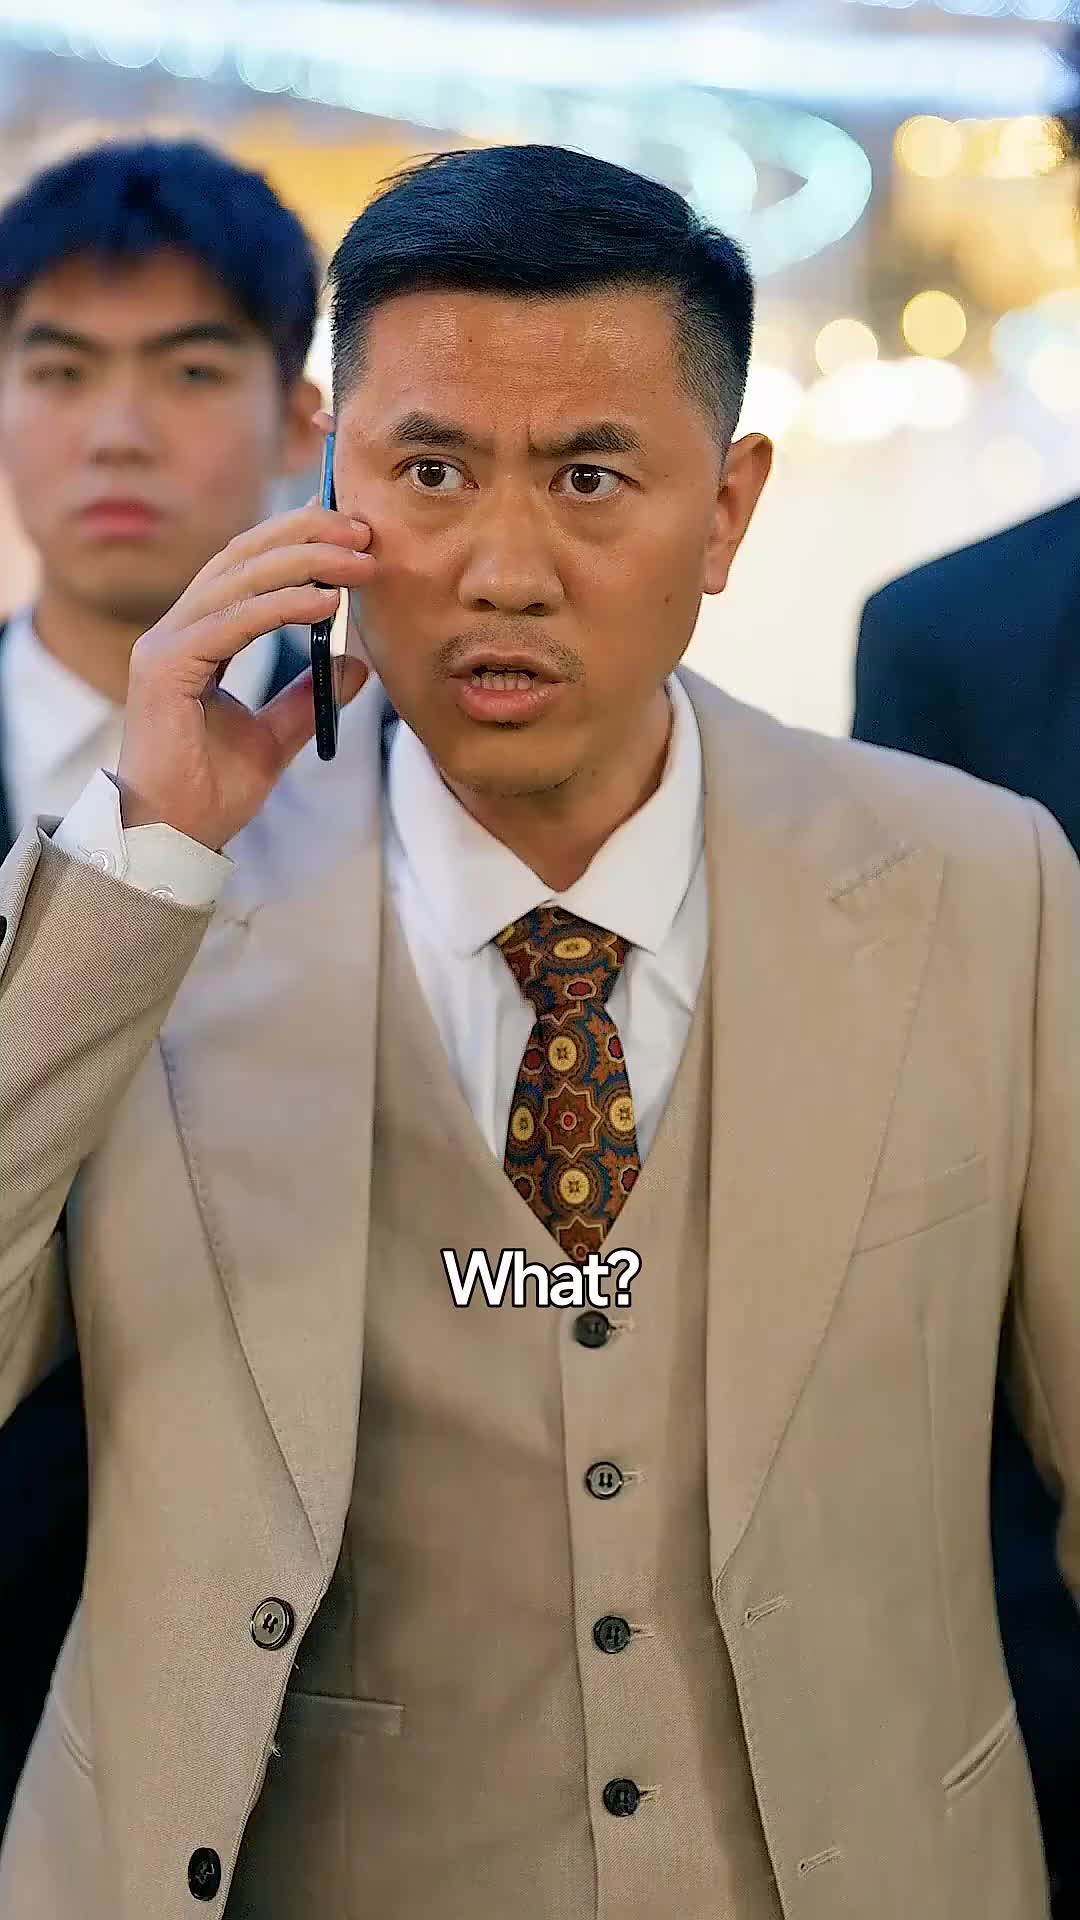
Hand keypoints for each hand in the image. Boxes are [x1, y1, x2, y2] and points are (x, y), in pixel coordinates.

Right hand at [116, 506, 373, 850]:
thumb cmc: (209, 792)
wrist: (173, 837)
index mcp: (195, 638)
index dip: (294, 539)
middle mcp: (176, 631)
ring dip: (304, 563)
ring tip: (358, 562)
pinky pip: (233, 622)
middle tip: (361, 531)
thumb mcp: (273, 738)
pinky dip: (281, 607)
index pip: (245, 568)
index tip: (346, 530)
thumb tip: (355, 664)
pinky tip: (325, 603)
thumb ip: (306, 697)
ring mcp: (165, 646)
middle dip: (304, 534)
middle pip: (242, 557)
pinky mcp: (166, 669)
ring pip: (238, 580)